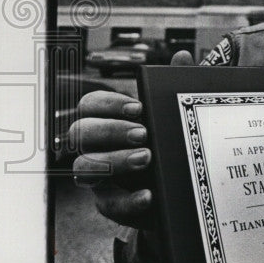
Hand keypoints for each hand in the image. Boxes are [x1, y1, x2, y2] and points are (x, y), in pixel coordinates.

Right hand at [68, 49, 194, 227]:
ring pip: (83, 168)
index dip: (108, 104)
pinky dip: (126, 201)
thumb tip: (182, 56)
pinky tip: (148, 195)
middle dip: (109, 131)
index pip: (89, 105)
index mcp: (108, 120)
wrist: (184, 186)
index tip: (138, 108)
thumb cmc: (170, 142)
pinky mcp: (112, 203)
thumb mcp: (176, 114)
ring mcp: (100, 177)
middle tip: (143, 134)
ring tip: (147, 158)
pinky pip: (106, 205)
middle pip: (79, 133)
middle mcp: (96, 147)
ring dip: (113, 162)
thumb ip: (176, 87)